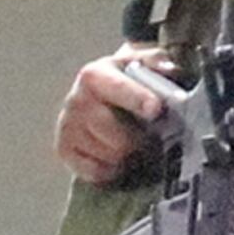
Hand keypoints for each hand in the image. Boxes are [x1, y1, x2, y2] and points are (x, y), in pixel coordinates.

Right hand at [56, 47, 180, 184]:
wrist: (93, 93)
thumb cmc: (123, 80)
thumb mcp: (139, 63)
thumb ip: (156, 62)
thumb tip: (169, 68)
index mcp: (94, 75)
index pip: (118, 89)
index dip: (138, 99)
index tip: (155, 109)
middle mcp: (75, 101)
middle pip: (118, 136)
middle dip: (139, 139)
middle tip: (147, 134)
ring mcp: (67, 127)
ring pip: (110, 156)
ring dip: (128, 154)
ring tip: (131, 142)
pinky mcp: (63, 150)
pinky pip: (96, 172)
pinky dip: (111, 168)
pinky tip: (115, 154)